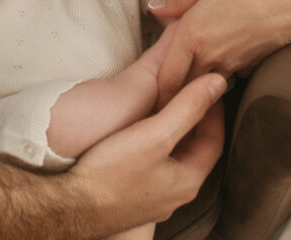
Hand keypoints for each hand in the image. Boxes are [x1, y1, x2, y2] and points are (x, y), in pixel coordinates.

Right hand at [73, 75, 225, 230]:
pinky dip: (155, 145)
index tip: (207, 87)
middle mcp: (174, 194)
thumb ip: (188, 107)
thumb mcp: (156, 134)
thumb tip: (218, 83)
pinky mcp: (133, 197)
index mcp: (187, 181)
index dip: (214, 110)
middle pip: (195, 151)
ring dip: (174, 133)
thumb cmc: (113, 172)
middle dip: (195, 121)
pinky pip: (154, 167)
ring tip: (165, 106)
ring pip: (173, 160)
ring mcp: (153, 198)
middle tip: (189, 93)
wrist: (72, 206)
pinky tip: (139, 135)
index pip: (214, 141)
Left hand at [149, 0, 290, 104]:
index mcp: (192, 34)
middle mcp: (208, 57)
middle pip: (182, 88)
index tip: (149, 91)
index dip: (156, 89)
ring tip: (185, 79)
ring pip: (201, 86)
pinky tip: (214, 63)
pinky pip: (222, 79)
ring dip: (192, 86)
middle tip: (161, 92)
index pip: (166, 79)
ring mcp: (229, 66)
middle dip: (171, 92)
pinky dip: (214, 78)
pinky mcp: (245, 69)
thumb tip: (155, 7)